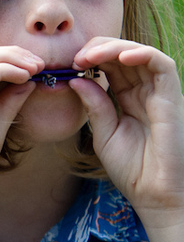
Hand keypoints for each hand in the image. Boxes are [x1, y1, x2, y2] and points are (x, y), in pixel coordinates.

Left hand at [72, 37, 183, 228]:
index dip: (90, 59)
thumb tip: (76, 79)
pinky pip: (162, 65)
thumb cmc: (132, 168)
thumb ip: (94, 106)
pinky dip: (142, 54)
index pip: (110, 65)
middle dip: (98, 49)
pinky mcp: (172, 97)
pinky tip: (120, 57)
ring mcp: (159, 92)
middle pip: (123, 55)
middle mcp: (145, 91)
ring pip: (140, 53)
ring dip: (115, 48)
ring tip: (91, 56)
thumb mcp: (104, 133)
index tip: (69, 65)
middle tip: (75, 58)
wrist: (154, 194)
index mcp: (128, 98)